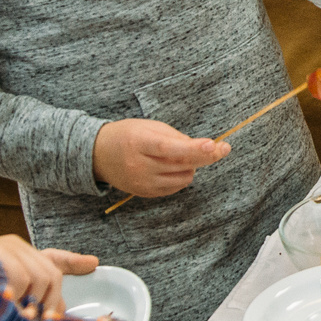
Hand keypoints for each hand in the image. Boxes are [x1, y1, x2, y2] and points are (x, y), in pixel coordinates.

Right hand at [0, 236, 98, 315]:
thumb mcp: (5, 300)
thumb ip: (30, 301)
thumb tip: (58, 313)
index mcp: (15, 255)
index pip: (50, 258)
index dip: (72, 262)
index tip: (93, 264)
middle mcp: (11, 247)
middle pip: (50, 274)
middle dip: (49, 302)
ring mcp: (4, 249)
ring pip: (40, 279)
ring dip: (29, 303)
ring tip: (10, 314)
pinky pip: (22, 283)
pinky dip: (15, 300)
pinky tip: (1, 305)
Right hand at [92, 119, 227, 198]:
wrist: (98, 155)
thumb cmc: (127, 135)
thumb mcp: (149, 127)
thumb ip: (175, 137)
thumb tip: (203, 148)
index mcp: (138, 143)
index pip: (168, 148)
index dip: (192, 148)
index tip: (212, 144)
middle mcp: (139, 166)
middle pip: (181, 164)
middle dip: (205, 155)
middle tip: (222, 148)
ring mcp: (142, 183)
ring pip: (183, 178)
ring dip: (191, 166)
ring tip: (181, 155)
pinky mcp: (145, 193)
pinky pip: (176, 187)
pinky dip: (182, 176)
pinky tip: (173, 167)